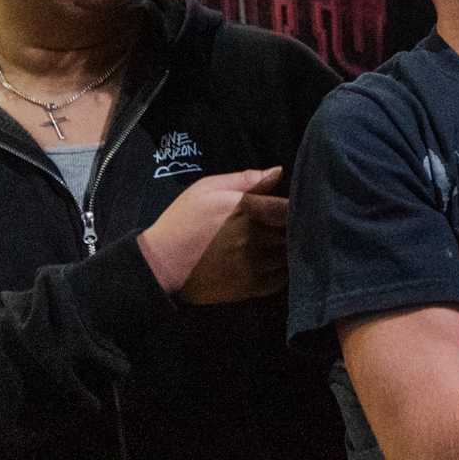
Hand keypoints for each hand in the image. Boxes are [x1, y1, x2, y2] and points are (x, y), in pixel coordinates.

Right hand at [137, 166, 288, 303]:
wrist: (161, 264)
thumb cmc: (183, 220)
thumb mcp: (208, 188)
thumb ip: (246, 180)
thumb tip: (278, 171)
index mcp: (246, 209)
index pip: (289, 208)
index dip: (297, 207)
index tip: (295, 206)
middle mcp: (254, 238)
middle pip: (292, 232)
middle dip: (295, 227)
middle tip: (293, 224)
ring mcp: (253, 265)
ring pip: (289, 256)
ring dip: (290, 249)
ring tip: (285, 242)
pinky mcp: (249, 287)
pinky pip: (280, 279)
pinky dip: (284, 270)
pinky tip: (276, 262)